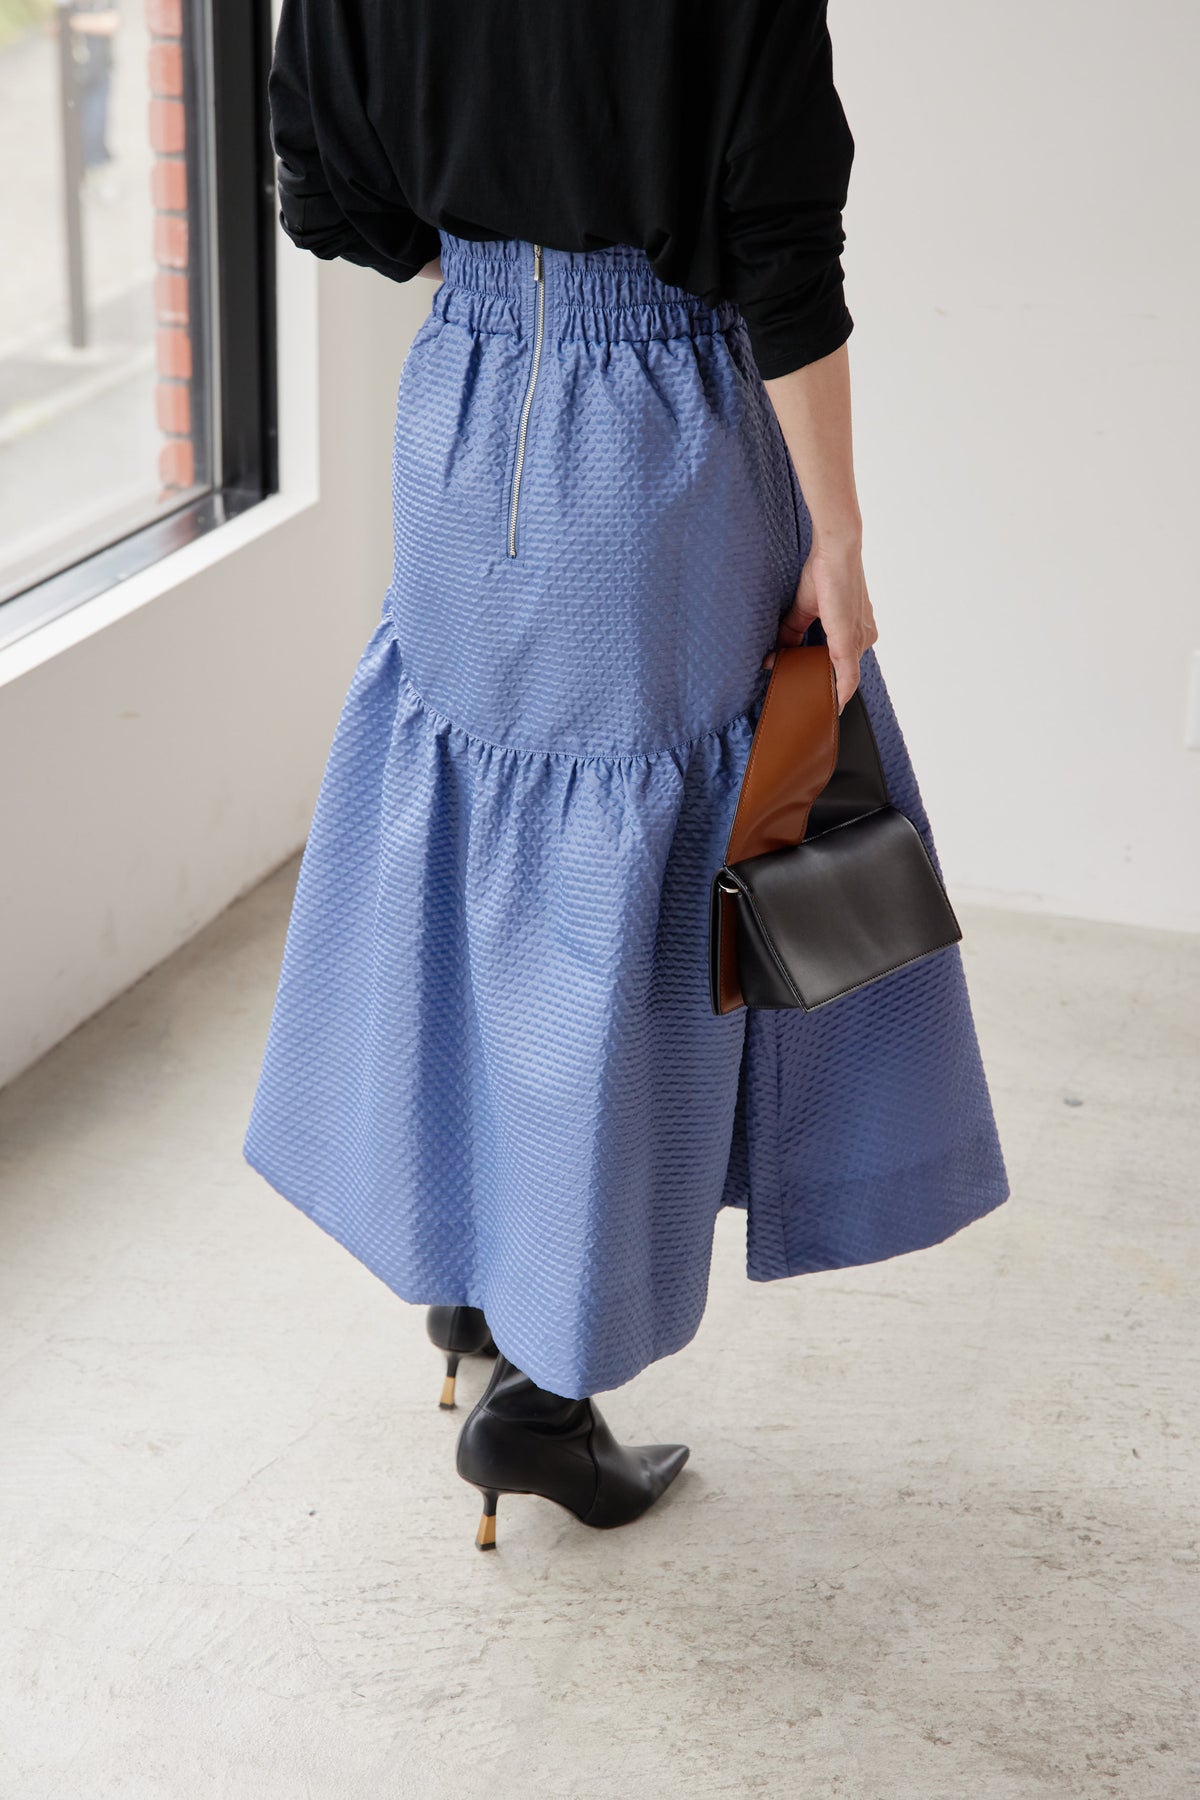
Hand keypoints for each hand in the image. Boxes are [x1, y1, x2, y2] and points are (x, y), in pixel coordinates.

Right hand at [760, 536, 877, 712]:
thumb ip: (791, 634)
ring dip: (825, 690)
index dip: (822, 676)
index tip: (805, 688)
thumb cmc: (823, 571)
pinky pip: (847, 676)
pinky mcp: (849, 642)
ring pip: (843, 677)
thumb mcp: (804, 610)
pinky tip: (831, 706)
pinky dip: (838, 692)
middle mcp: (863, 637)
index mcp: (856, 629)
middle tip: (799, 698)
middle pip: (840, 673)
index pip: (840, 662)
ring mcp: (859, 640)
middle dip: (820, 686)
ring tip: (806, 703)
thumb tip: (772, 657)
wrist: (835, 551)